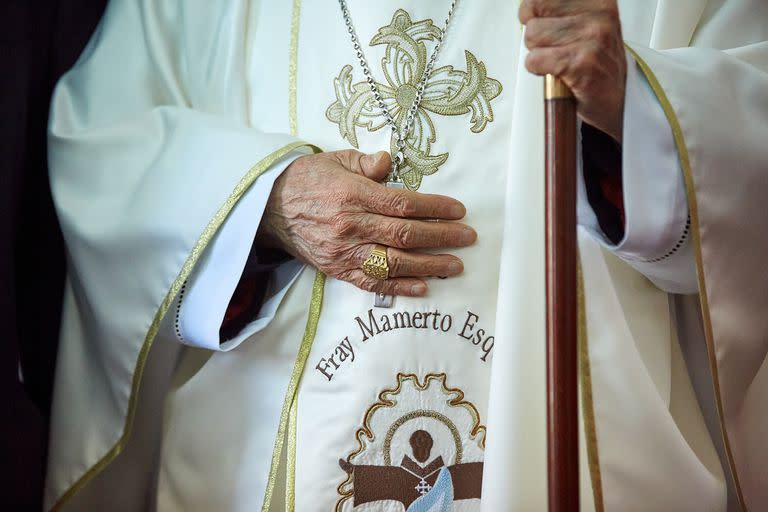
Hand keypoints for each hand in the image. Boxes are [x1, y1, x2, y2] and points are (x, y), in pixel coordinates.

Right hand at [257, 150, 475, 296]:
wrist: (269, 208)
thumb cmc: (307, 180)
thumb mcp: (335, 159)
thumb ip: (367, 162)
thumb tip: (390, 164)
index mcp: (353, 195)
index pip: (403, 204)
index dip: (435, 208)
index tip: (458, 210)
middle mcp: (351, 226)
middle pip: (405, 234)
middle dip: (442, 237)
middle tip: (468, 238)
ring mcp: (344, 251)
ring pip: (394, 262)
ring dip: (429, 265)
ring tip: (456, 266)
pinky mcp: (337, 269)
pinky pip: (371, 282)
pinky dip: (398, 287)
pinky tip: (423, 287)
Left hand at [520, 0, 626, 141]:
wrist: (612, 101)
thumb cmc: (594, 64)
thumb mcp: (583, 24)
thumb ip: (558, 10)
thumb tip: (526, 6)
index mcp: (598, 0)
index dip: (534, 13)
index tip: (545, 25)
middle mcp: (599, 14)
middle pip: (533, 14)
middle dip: (535, 36)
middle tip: (555, 49)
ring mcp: (593, 38)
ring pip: (532, 36)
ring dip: (539, 54)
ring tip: (559, 62)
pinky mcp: (582, 63)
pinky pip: (535, 60)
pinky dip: (539, 70)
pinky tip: (557, 74)